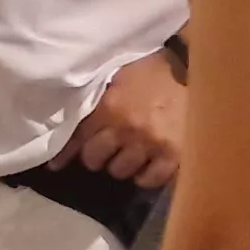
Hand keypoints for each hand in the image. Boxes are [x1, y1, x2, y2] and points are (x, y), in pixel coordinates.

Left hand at [59, 48, 185, 188]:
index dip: (65, 153)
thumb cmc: (150, 71)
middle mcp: (126, 128)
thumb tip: (67, 122)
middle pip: (94, 160)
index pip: (78, 138)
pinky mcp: (173, 154)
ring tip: (128, 154)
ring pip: (119, 171)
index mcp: (109, 107)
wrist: (193, 69)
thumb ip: (96, 100)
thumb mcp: (116, 77)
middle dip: (96, 155)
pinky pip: (150, 179)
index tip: (56, 165)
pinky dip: (145, 176)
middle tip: (104, 150)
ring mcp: (150, 143)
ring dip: (120, 164)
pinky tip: (146, 165)